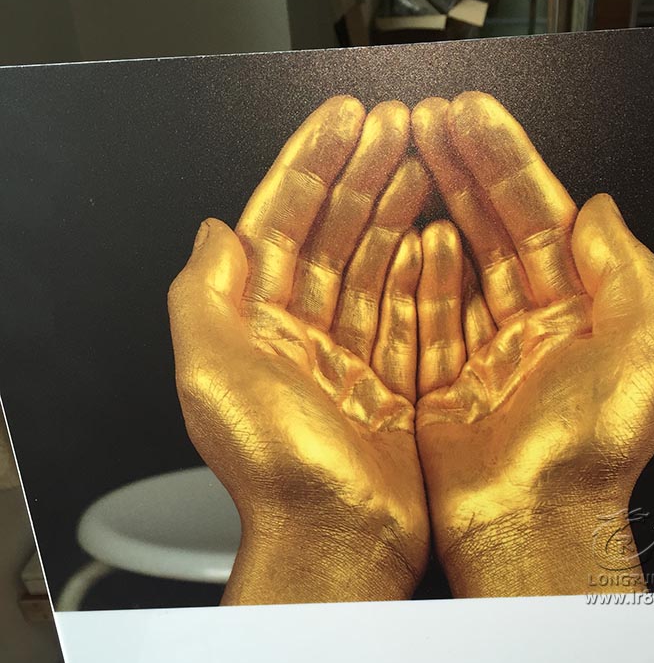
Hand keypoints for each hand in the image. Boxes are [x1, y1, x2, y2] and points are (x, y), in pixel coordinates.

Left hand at [168, 97, 430, 603]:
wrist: (337, 541)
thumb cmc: (277, 469)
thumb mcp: (212, 368)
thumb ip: (204, 292)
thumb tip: (214, 232)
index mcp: (254, 327)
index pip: (282, 224)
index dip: (311, 166)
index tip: (344, 122)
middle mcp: (301, 339)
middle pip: (334, 235)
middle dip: (364, 174)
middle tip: (397, 127)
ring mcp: (349, 361)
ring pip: (375, 265)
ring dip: (397, 211)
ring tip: (423, 163)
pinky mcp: (391, 387)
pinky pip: (408, 314)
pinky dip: (424, 272)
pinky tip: (439, 237)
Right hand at [412, 92, 653, 596]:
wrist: (531, 528)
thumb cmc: (588, 456)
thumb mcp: (642, 348)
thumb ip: (625, 269)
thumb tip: (600, 209)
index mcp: (582, 317)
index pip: (541, 218)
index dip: (507, 163)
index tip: (474, 118)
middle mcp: (533, 332)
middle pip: (495, 230)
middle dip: (464, 170)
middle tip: (430, 120)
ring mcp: (484, 358)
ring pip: (458, 265)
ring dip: (435, 209)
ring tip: (411, 159)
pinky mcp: (441, 389)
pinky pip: (424, 320)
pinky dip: (416, 277)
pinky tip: (409, 237)